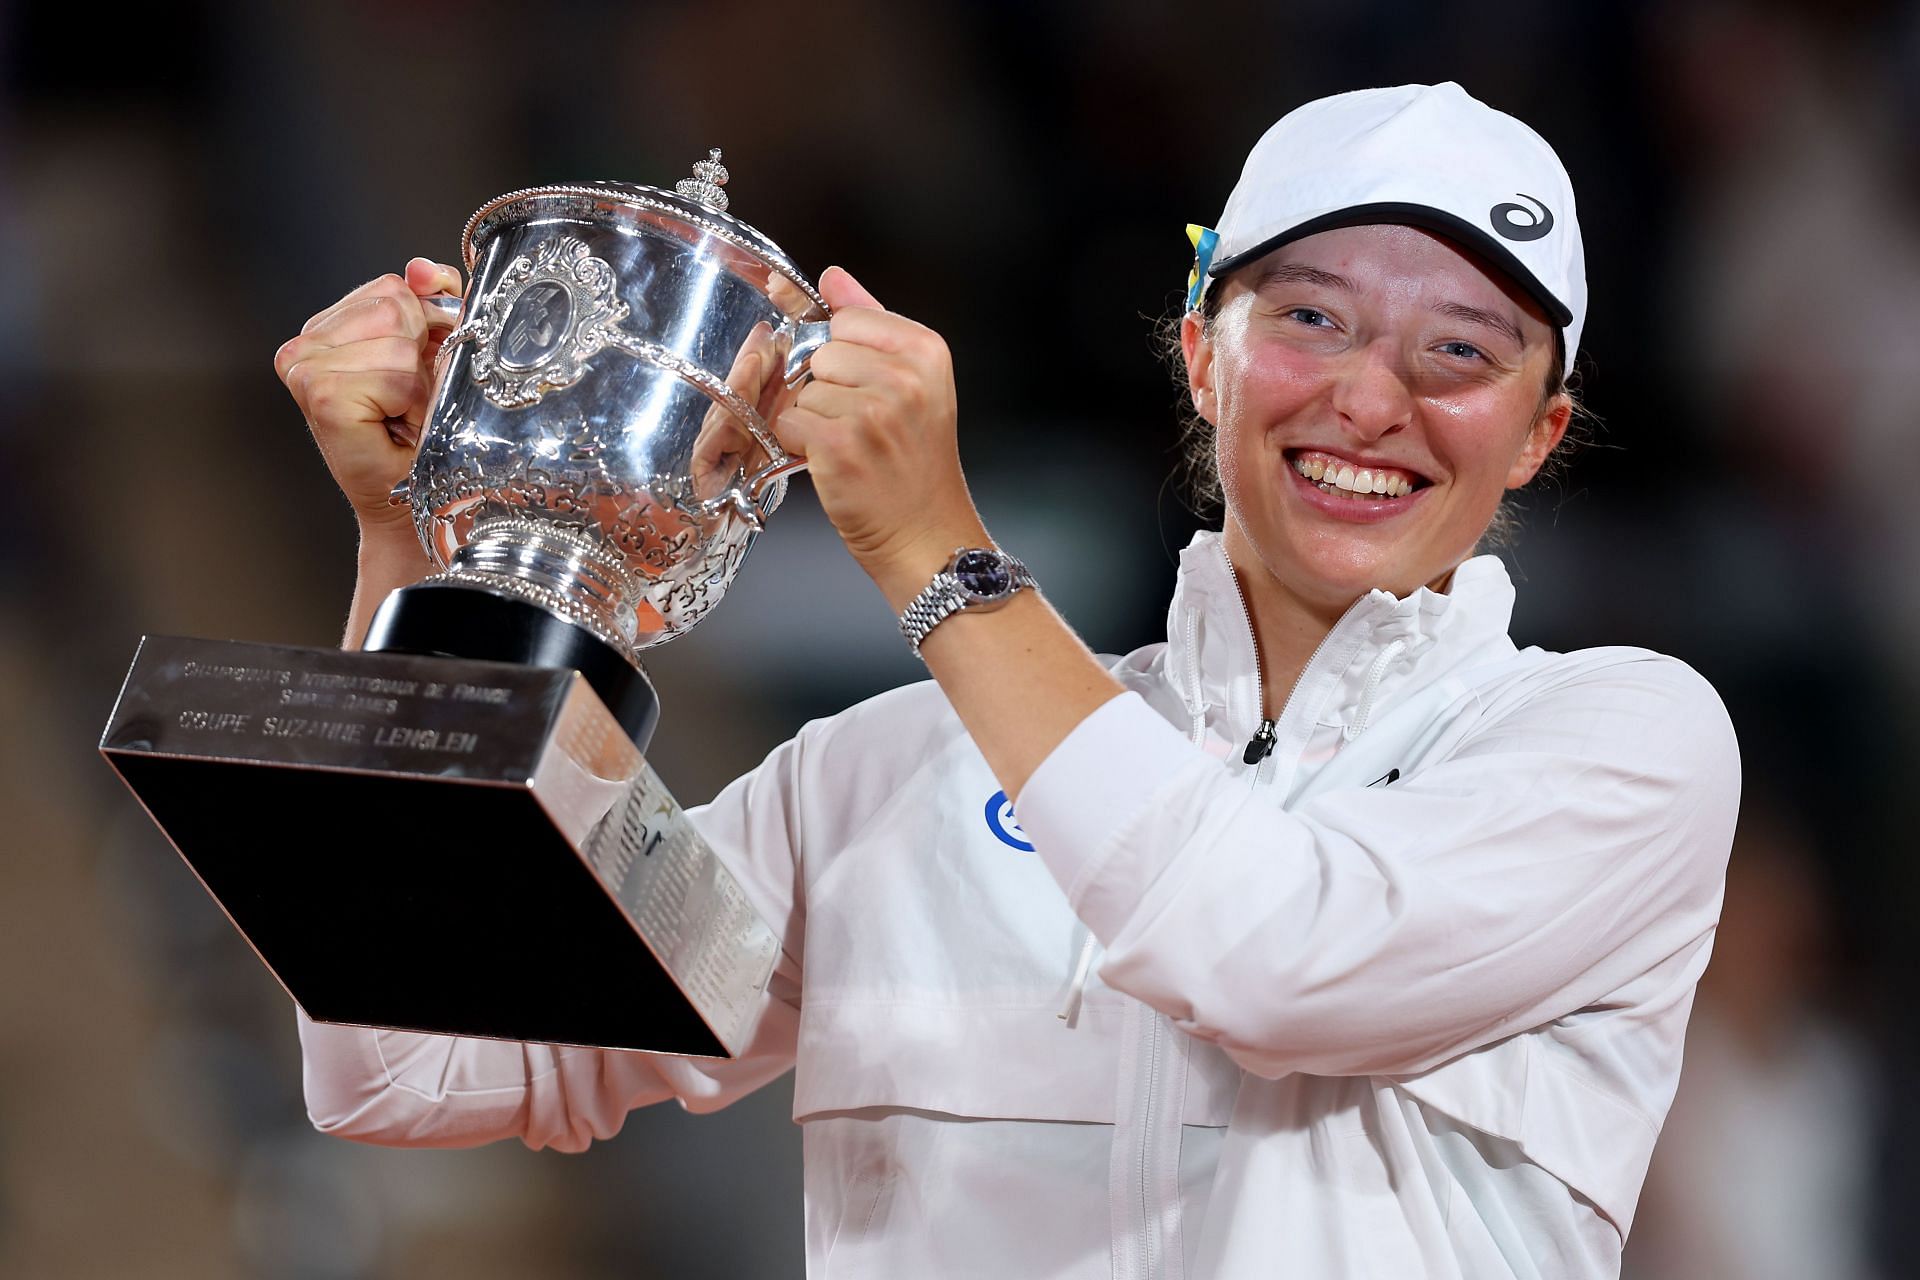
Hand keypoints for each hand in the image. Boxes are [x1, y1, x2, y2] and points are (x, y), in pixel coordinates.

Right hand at [274, 258, 461, 533]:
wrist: (415, 498)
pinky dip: (408, 400)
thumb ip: (435, 299)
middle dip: (421, 355)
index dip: (427, 328)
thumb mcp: (437, 352)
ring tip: (401, 413)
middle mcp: (307, 341)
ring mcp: (305, 365)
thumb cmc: (423, 434)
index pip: (395, 287)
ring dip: (416, 381)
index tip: (418, 373)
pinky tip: (391, 422)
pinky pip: (393, 372)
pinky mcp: (317, 391)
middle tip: (409, 400)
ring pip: (397, 340)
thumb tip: (419, 267)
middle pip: (396, 306)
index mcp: (331, 325)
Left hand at [771, 266, 988, 596]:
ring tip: (851, 448)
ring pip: (803, 389)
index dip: (844, 356)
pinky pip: (789, 421)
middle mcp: (905, 376)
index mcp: (926, 350)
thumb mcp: (913, 383)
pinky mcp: (840, 445)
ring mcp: (873, 411)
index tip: (867, 388)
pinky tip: (833, 463)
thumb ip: (871, 322)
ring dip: (814, 420)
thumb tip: (831, 276)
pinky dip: (800, 445)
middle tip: (860, 426)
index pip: (847, 319)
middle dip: (827, 389)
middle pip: (822, 352)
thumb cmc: (915, 464)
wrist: (927, 534)